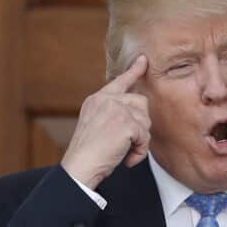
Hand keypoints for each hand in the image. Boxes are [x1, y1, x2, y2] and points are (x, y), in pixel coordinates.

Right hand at [61, 55, 150, 188]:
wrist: (80, 165)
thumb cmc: (88, 153)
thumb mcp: (96, 124)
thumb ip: (111, 113)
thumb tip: (136, 113)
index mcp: (97, 99)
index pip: (119, 81)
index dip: (134, 71)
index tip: (143, 60)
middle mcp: (107, 100)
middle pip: (141, 103)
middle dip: (140, 124)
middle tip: (127, 141)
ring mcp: (117, 109)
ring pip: (146, 121)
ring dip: (140, 140)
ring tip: (124, 151)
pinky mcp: (126, 123)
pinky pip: (145, 137)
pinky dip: (140, 152)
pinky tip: (127, 159)